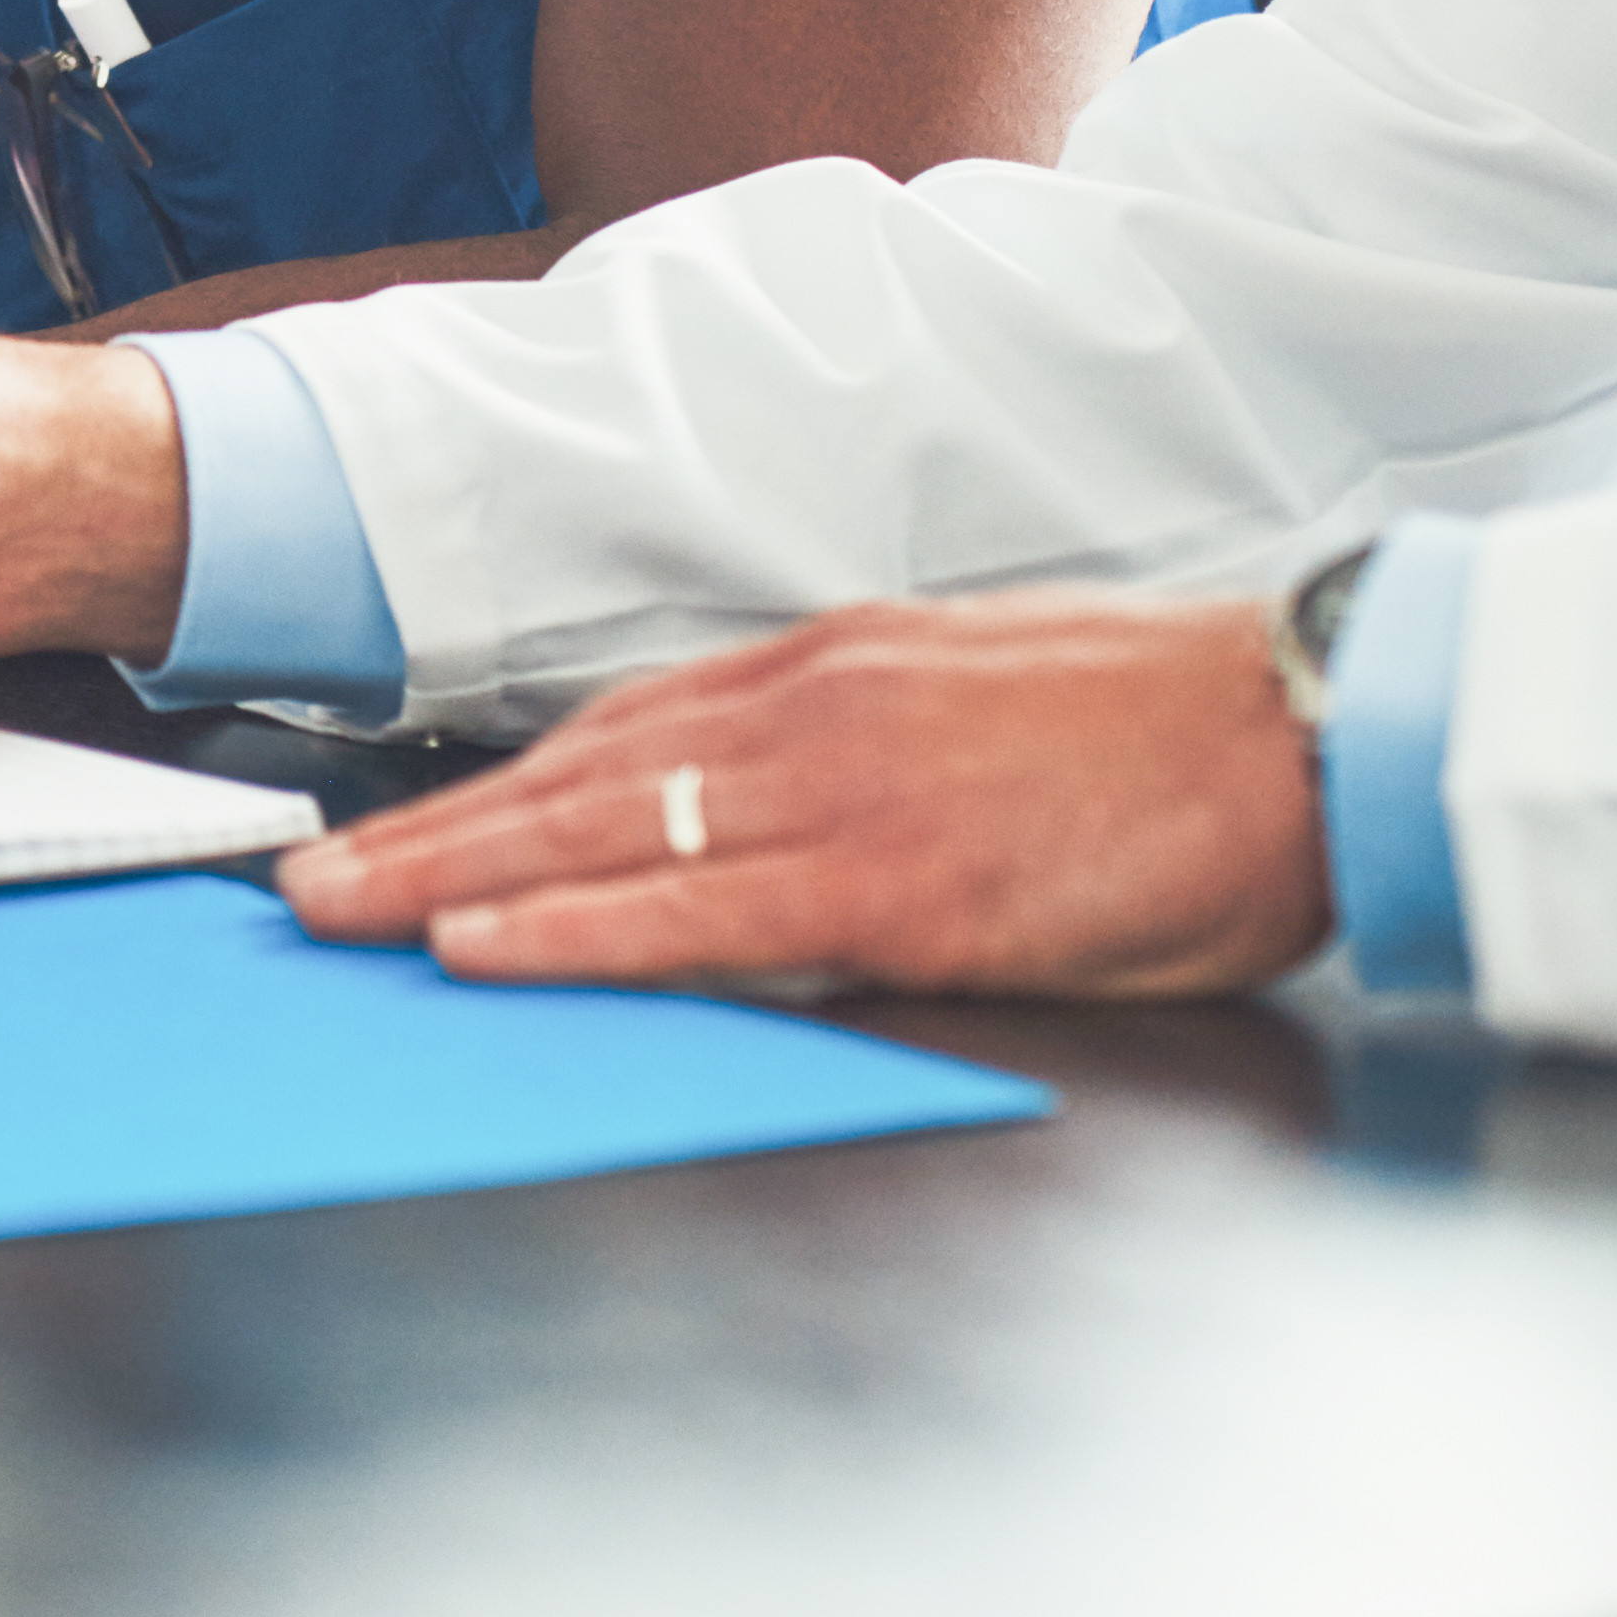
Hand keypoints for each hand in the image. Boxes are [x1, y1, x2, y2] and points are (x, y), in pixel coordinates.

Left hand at [274, 591, 1331, 997]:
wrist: (1309, 729)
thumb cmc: (1171, 739)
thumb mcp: (979, 711)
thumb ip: (867, 752)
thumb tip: (778, 818)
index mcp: (839, 668)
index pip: (628, 726)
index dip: (505, 785)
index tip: (412, 823)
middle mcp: (815, 711)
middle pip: (576, 777)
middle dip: (429, 834)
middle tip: (307, 885)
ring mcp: (847, 795)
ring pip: (600, 837)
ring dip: (450, 880)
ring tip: (340, 917)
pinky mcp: (897, 885)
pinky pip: (696, 914)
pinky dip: (573, 931)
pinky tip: (481, 948)